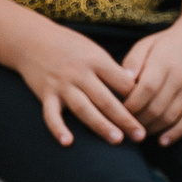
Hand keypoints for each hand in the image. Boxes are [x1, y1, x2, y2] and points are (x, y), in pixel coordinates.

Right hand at [19, 21, 142, 147]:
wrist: (31, 39)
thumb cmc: (68, 46)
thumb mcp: (93, 50)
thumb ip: (111, 69)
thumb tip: (134, 86)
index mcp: (96, 61)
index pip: (122, 83)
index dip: (137, 98)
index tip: (150, 114)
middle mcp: (79, 74)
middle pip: (106, 99)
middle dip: (125, 119)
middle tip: (141, 136)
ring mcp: (61, 85)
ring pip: (84, 108)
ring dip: (101, 125)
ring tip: (117, 140)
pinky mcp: (45, 94)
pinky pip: (51, 114)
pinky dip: (58, 128)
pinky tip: (67, 142)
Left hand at [116, 19, 181, 144]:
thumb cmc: (166, 45)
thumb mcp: (146, 45)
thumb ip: (132, 62)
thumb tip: (123, 80)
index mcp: (163, 61)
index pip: (145, 89)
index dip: (131, 105)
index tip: (118, 112)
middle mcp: (180, 76)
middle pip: (157, 106)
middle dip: (138, 121)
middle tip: (125, 126)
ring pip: (171, 116)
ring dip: (153, 129)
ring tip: (139, 133)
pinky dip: (176, 133)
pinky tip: (163, 141)